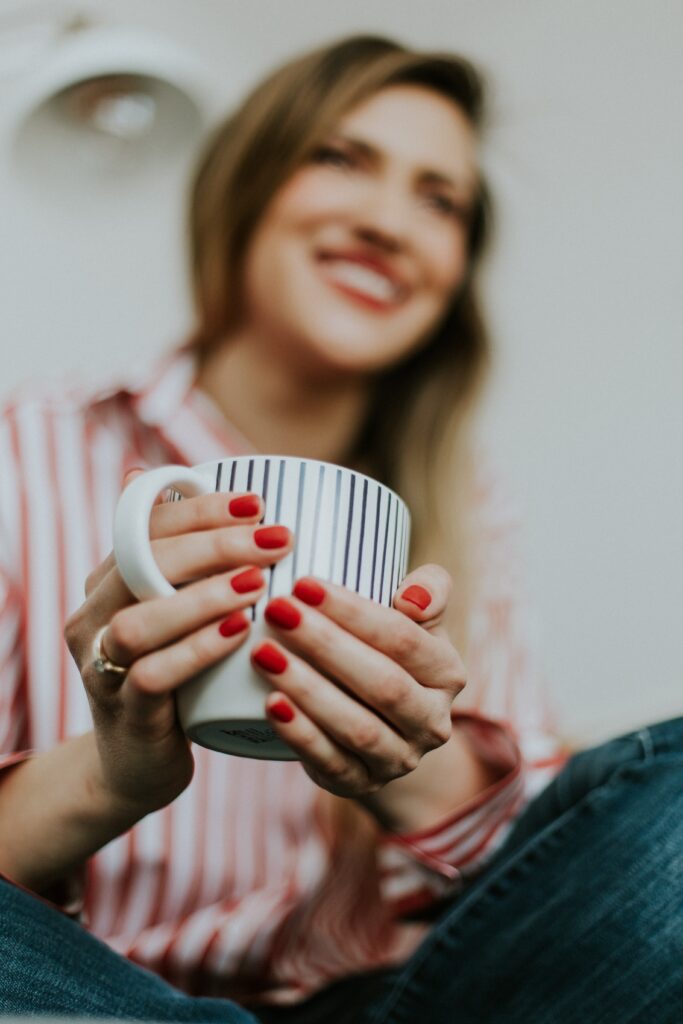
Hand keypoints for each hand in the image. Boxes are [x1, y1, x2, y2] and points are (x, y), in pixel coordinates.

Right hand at [64, 471, 293, 817]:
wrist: (136, 763)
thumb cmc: (173, 675)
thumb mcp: (175, 613)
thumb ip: (185, 561)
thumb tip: (192, 480)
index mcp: (106, 583)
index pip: (143, 525)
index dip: (200, 509)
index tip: (258, 503)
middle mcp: (93, 618)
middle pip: (140, 564)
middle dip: (213, 545)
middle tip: (275, 540)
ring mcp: (102, 667)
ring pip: (138, 622)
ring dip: (202, 597)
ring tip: (259, 582)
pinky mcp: (126, 713)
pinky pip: (153, 677)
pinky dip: (197, 650)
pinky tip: (239, 632)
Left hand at [251, 564, 464, 797]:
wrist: (382, 724)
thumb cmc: (389, 652)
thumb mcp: (416, 619)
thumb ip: (428, 590)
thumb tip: (412, 596)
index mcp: (448, 673)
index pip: (403, 639)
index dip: (353, 611)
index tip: (303, 584)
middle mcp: (432, 722)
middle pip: (382, 682)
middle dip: (325, 644)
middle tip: (277, 610)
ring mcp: (399, 760)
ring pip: (356, 727)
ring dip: (308, 689)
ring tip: (264, 653)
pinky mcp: (361, 785)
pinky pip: (331, 762)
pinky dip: (300, 734)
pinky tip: (270, 703)